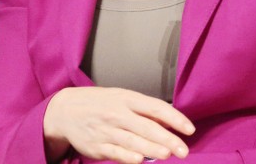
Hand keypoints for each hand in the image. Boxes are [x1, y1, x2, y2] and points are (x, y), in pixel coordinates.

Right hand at [44, 86, 195, 163]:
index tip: (190, 129)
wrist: (65, 111)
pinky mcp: (97, 146)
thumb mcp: (121, 98)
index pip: (156, 108)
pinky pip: (115, 152)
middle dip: (167, 139)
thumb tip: (168, 125)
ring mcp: (107, 130)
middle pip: (147, 127)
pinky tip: (140, 160)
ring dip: (151, 149)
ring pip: (133, 141)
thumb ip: (143, 111)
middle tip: (184, 150)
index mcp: (127, 98)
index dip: (175, 118)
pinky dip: (128, 157)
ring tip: (167, 154)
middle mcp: (118, 113)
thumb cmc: (100, 103)